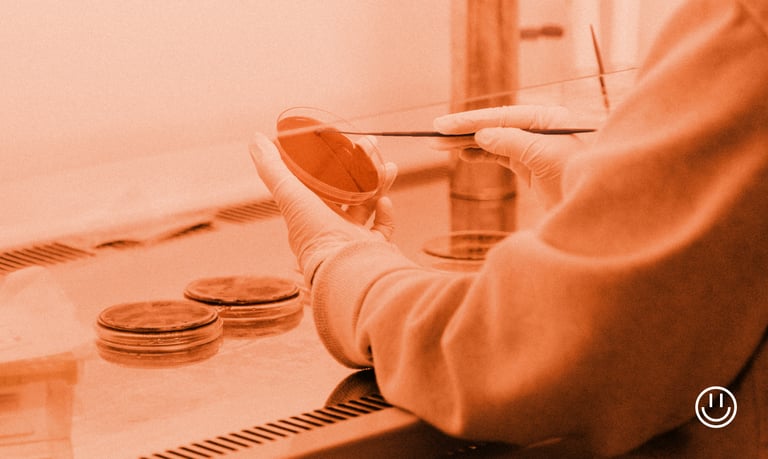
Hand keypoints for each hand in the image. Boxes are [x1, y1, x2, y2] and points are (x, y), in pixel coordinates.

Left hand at [249, 133, 396, 285]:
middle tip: (370, 145)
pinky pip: (382, 227)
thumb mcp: (290, 195)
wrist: (347, 268)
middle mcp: (330, 226)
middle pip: (346, 188)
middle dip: (360, 165)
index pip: (320, 181)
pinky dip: (385, 213)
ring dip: (377, 182)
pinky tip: (385, 200)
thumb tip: (256, 139)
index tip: (342, 141)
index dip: (331, 160)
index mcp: (310, 214)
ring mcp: (353, 237)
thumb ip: (272, 168)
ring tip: (389, 166)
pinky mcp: (373, 247)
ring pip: (367, 204)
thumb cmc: (316, 236)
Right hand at [433, 105, 589, 207]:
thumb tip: (482, 134)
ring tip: (441, 147)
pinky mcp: (534, 166)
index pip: (502, 116)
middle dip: (464, 131)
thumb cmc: (582, 178)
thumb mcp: (546, 157)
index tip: (443, 125)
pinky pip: (502, 155)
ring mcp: (537, 147)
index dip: (471, 121)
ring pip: (496, 140)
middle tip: (434, 136)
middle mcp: (542, 129)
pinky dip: (482, 155)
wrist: (602, 212)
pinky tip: (464, 154)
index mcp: (549, 118)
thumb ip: (513, 142)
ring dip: (468, 143)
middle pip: (496, 126)